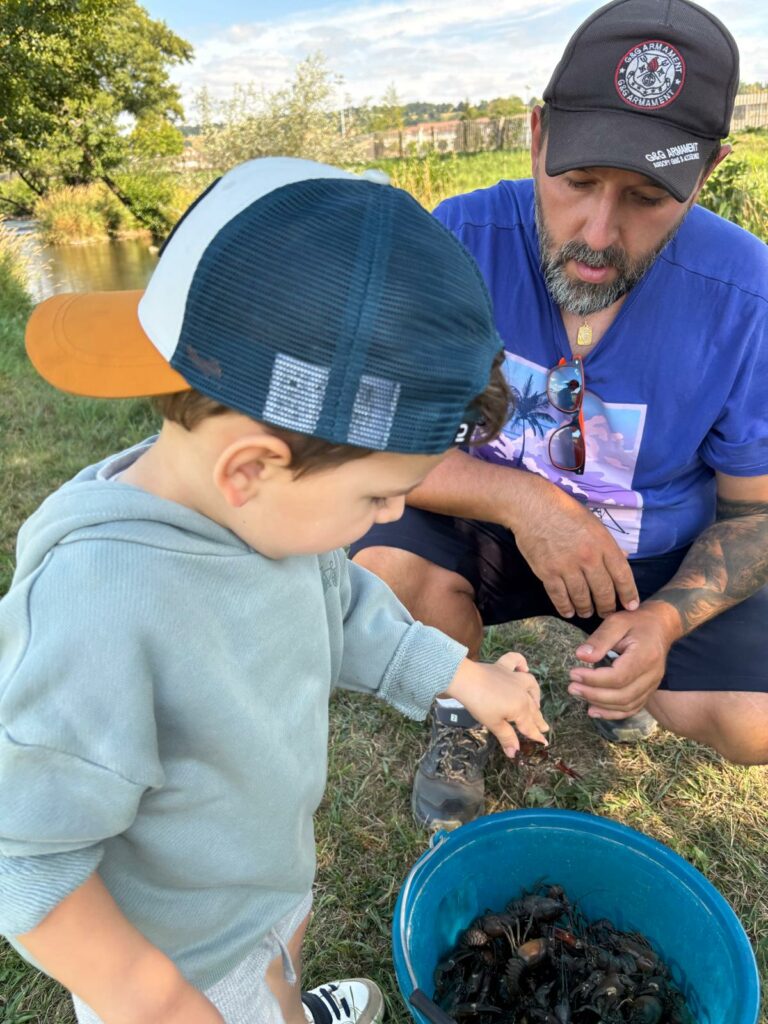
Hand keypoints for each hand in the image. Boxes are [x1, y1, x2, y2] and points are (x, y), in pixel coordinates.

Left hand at [446, 652, 548, 756]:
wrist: (466, 680)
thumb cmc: (480, 704)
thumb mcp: (494, 724)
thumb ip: (506, 737)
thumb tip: (514, 753)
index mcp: (520, 708)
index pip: (530, 726)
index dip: (536, 736)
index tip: (544, 743)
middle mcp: (521, 692)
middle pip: (532, 708)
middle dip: (539, 719)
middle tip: (544, 727)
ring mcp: (513, 677)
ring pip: (530, 684)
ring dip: (535, 693)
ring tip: (536, 702)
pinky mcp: (502, 667)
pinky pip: (515, 661)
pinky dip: (521, 662)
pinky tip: (523, 667)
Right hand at [506, 477, 639, 618]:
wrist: (533, 507)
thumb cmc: (565, 512)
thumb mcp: (594, 523)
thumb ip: (608, 544)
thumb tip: (625, 557)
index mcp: (603, 544)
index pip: (622, 575)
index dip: (629, 593)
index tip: (631, 605)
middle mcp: (588, 558)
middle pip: (603, 591)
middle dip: (607, 606)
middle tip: (607, 613)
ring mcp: (567, 567)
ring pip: (582, 598)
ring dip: (586, 609)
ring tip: (587, 613)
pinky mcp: (548, 572)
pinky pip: (559, 597)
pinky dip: (565, 607)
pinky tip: (568, 612)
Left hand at [566, 604, 680, 717]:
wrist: (660, 627)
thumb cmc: (635, 622)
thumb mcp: (616, 622)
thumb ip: (599, 639)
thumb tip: (580, 656)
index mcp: (645, 656)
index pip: (619, 676)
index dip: (594, 679)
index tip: (573, 673)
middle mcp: (652, 675)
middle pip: (623, 695)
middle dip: (593, 694)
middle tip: (571, 687)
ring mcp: (652, 685)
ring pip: (627, 705)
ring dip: (600, 705)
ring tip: (578, 694)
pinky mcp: (648, 691)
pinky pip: (632, 708)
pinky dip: (612, 713)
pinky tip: (593, 710)